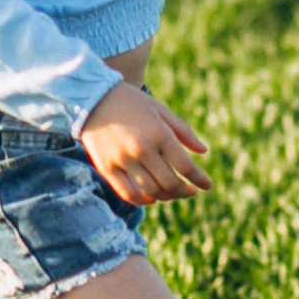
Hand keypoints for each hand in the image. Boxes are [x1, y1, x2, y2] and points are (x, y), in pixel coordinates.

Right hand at [79, 81, 213, 206]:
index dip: (199, 179)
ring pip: (152, 191)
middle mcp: (141, 149)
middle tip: (189, 191)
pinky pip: (128, 194)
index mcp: (158, 133)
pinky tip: (151, 198)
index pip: (185, 166)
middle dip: (184, 191)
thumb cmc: (130, 102)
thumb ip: (182, 131)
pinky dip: (143, 201)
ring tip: (172, 193)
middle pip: (170, 183)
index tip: (207, 185)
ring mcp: (123, 160)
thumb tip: (203, 152)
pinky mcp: (107, 167)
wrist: (92, 97)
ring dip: (167, 197)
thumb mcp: (159, 109)